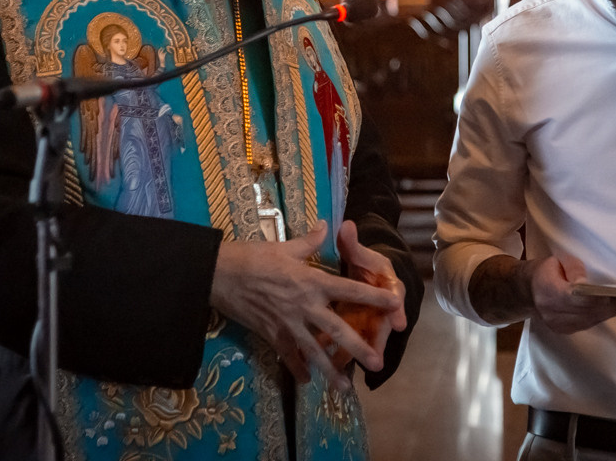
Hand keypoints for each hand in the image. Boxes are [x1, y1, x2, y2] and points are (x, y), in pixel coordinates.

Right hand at [209, 220, 401, 390]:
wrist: (220, 275)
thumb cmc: (254, 257)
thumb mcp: (285, 247)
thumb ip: (311, 241)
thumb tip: (328, 226)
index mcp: (312, 282)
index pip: (350, 290)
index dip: (374, 297)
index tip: (395, 304)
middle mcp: (305, 306)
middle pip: (337, 330)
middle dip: (358, 348)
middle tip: (377, 363)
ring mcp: (288, 324)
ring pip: (314, 352)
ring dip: (330, 370)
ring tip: (345, 389)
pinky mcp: (271, 335)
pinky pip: (288, 356)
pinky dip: (297, 369)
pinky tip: (307, 381)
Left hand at [324, 220, 406, 372]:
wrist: (369, 279)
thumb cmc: (367, 265)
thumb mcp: (361, 253)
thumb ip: (351, 243)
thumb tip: (347, 225)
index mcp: (384, 288)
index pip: (391, 297)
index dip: (394, 308)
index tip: (399, 321)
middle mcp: (376, 310)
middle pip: (377, 329)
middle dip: (376, 345)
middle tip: (376, 362)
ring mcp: (364, 324)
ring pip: (357, 344)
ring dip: (350, 359)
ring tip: (342, 377)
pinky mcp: (350, 333)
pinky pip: (340, 349)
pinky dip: (331, 359)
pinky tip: (318, 373)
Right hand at [531, 256, 615, 334]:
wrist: (524, 292)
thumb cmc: (542, 271)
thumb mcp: (554, 262)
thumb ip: (573, 269)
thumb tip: (587, 281)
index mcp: (550, 293)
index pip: (583, 299)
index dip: (605, 297)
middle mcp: (555, 315)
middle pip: (592, 312)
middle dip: (615, 304)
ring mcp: (560, 326)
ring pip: (593, 320)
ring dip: (612, 311)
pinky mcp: (565, 331)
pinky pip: (589, 324)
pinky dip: (602, 315)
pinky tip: (613, 307)